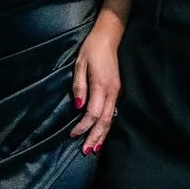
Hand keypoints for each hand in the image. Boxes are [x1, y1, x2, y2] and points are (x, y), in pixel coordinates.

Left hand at [69, 22, 121, 153]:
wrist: (109, 37)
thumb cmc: (92, 50)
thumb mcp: (80, 65)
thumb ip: (79, 87)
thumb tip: (78, 107)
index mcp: (101, 86)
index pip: (92, 113)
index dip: (83, 126)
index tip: (72, 134)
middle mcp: (112, 92)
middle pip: (104, 121)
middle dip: (94, 137)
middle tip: (86, 151)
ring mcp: (116, 92)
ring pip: (111, 119)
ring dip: (102, 135)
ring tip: (94, 148)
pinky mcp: (117, 91)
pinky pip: (113, 112)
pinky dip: (107, 126)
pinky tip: (102, 133)